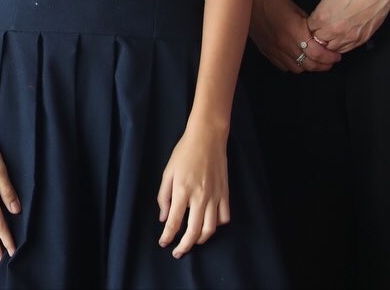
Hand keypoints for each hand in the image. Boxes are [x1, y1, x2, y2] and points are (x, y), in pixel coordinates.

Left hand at [157, 121, 228, 256]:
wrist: (207, 138)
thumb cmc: (184, 152)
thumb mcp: (168, 172)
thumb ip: (164, 196)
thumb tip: (164, 217)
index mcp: (182, 191)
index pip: (174, 222)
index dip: (168, 236)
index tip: (163, 243)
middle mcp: (200, 197)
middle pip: (194, 231)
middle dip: (184, 246)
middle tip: (178, 252)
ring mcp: (215, 196)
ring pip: (211, 228)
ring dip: (201, 239)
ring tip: (192, 241)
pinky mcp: (225, 193)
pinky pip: (224, 217)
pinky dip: (217, 225)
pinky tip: (209, 224)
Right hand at [249, 0, 340, 73]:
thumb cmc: (274, 0)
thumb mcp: (297, 11)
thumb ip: (309, 27)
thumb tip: (318, 38)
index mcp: (295, 31)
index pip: (317, 53)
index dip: (330, 57)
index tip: (336, 56)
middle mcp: (285, 44)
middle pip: (309, 64)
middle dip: (323, 65)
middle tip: (330, 62)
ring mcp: (274, 49)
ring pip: (297, 68)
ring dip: (308, 67)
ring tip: (314, 61)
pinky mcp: (266, 51)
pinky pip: (283, 66)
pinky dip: (293, 65)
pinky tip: (297, 59)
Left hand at [306, 0, 389, 53]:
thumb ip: (321, 13)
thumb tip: (319, 21)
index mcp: (322, 17)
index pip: (310, 28)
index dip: (314, 25)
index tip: (317, 23)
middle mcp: (332, 30)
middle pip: (319, 39)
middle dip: (320, 34)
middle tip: (325, 28)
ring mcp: (346, 37)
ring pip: (331, 48)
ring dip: (330, 42)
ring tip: (334, 34)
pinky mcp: (359, 41)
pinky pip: (345, 50)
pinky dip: (342, 45)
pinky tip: (343, 38)